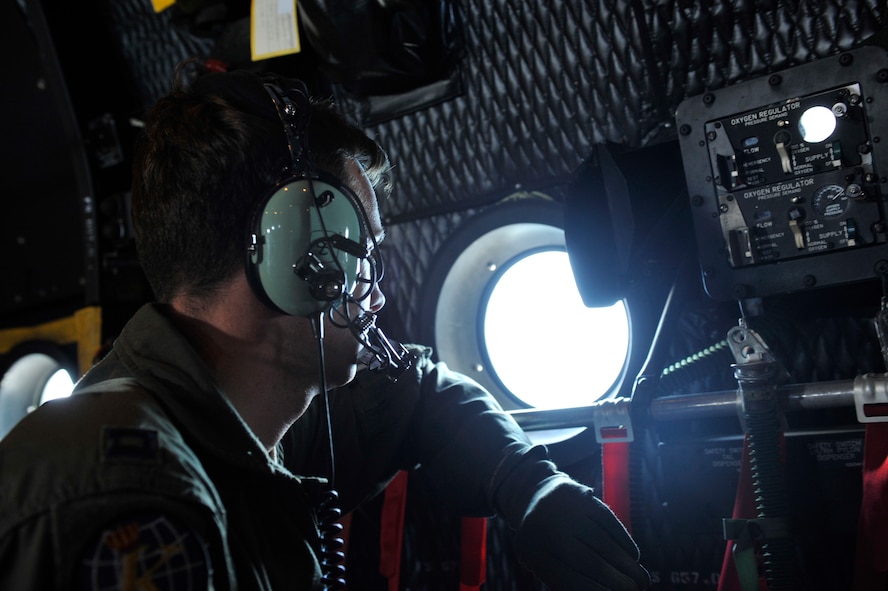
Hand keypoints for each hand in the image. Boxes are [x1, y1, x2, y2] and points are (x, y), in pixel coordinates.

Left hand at [514, 476, 649, 590]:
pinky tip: (633, 557)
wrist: (532, 494)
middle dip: (619, 582)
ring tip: (641, 580)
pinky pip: (610, 523)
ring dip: (628, 566)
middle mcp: (550, 531)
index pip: (570, 581)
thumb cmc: (543, 540)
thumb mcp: (542, 561)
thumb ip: (565, 578)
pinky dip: (625, 543)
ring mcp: (568, 512)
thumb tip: (603, 590)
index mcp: (536, 554)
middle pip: (591, 563)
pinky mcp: (583, 497)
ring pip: (605, 544)